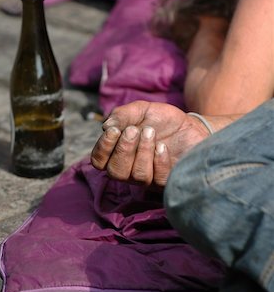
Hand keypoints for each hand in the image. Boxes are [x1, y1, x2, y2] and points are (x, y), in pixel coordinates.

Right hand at [91, 101, 209, 186]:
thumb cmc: (163, 120)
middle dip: (123, 150)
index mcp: (118, 153)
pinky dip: (159, 161)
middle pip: (115, 172)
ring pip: (138, 176)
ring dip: (143, 152)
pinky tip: (163, 147)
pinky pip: (158, 179)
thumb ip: (123, 114)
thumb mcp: (142, 110)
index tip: (113, 130)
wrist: (192, 125)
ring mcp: (149, 178)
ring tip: (151, 133)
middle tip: (134, 130)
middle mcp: (130, 169)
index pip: (99, 161)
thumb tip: (105, 126)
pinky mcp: (167, 181)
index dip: (103, 148)